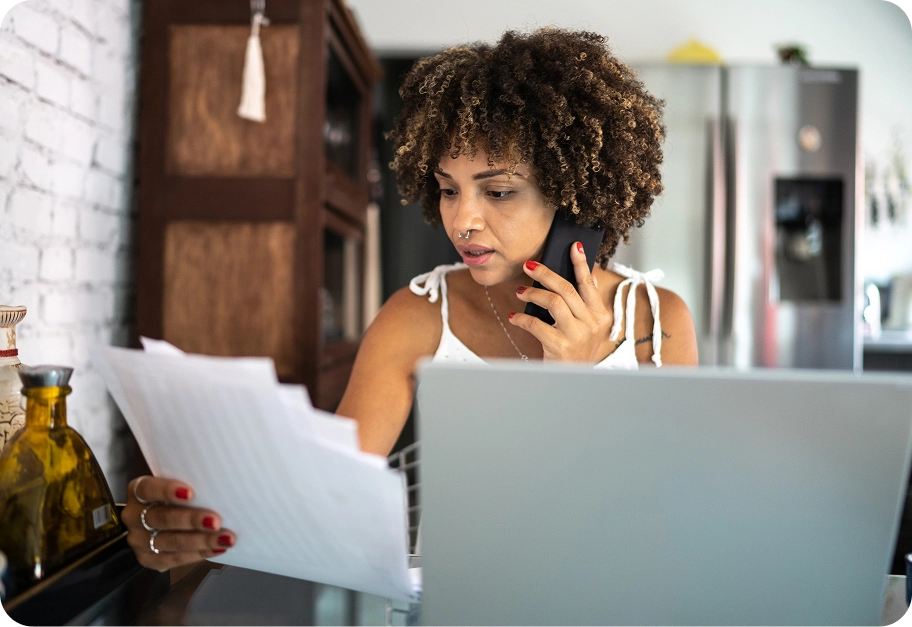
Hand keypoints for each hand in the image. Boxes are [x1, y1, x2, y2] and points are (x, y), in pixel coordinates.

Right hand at [123, 476, 235, 571]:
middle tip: (216, 521)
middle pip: (162, 518)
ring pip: (170, 541)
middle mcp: (134, 516)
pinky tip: (216, 549)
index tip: (190, 493)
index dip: (166, 490)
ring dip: (201, 541)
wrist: (160, 521)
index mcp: (138, 491)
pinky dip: (198, 554)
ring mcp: (139, 540)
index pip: (147, 489)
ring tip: (225, 538)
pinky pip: (173, 559)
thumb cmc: (175, 497)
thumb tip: (221, 482)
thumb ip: (190, 483)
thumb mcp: (177, 483)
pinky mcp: (147, 559)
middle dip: (191, 520)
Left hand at [510, 241, 610, 362]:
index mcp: (599, 315)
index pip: (589, 283)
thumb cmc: (577, 350)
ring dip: (533, 293)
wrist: (574, 381)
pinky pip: (537, 324)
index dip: (581, 263)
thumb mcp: (590, 328)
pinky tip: (516, 318)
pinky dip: (523, 319)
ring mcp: (576, 335)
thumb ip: (588, 303)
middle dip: (546, 274)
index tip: (573, 246)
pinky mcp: (560, 346)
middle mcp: (591, 323)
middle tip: (529, 265)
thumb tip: (590, 277)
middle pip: (566, 289)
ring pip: (553, 302)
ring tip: (521, 292)